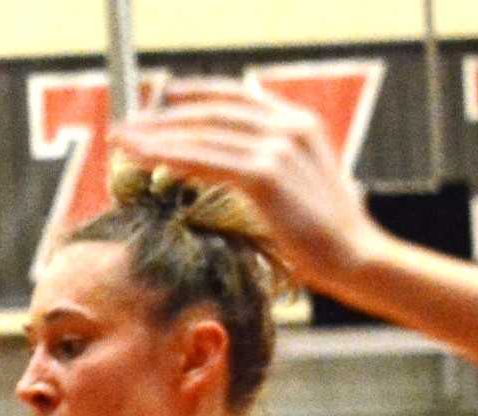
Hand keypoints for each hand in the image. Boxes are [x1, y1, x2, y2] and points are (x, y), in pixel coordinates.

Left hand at [110, 79, 382, 289]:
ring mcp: (279, 148)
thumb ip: (272, 168)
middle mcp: (290, 127)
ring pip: (202, 135)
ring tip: (122, 143)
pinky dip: (171, 159)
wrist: (355, 258)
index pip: (238, 97)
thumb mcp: (301, 188)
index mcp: (300, 124)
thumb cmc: (325, 236)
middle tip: (126, 127)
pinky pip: (206, 162)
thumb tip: (235, 171)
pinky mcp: (265, 176)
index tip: (162, 99)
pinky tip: (146, 162)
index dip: (195, 95)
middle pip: (212, 112)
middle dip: (163, 117)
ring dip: (156, 137)